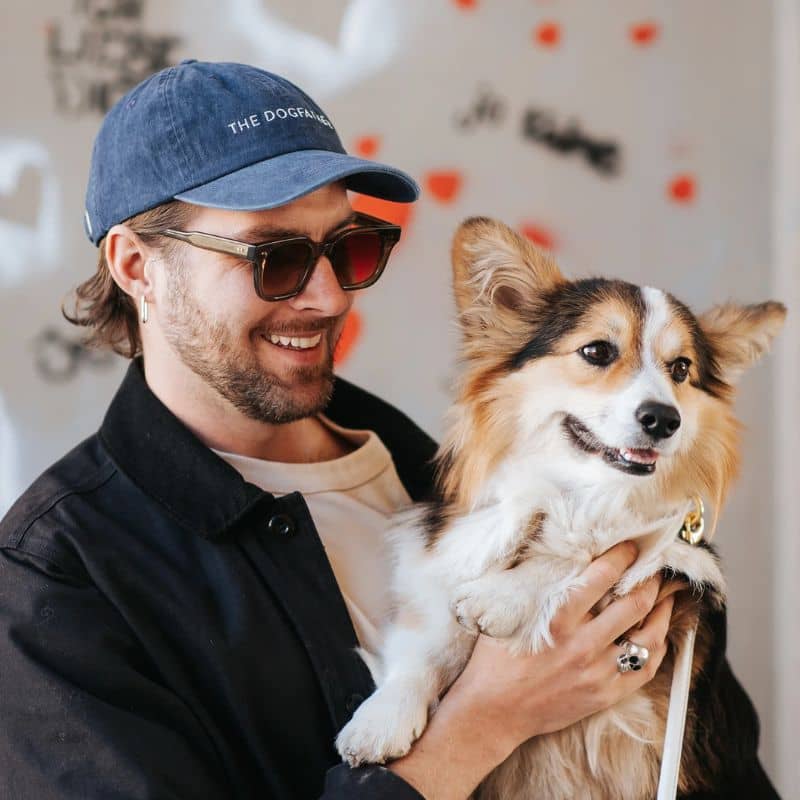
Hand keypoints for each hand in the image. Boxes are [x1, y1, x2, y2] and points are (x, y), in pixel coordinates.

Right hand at [448, 540, 674, 746]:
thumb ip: (534, 584)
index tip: (631, 546)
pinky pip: (645, 669)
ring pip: (648, 637)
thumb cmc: (497, 658)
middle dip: (649, 580)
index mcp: (557, 619)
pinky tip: (658, 633)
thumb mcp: (510, 613)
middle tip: (654, 566)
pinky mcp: (605, 694)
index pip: (600, 578)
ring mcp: (597, 672)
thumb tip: (555, 553)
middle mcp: (581, 645)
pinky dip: (657, 648)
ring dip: (661, 611)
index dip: (621, 557)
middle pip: (633, 604)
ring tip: (664, 596)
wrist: (495, 709)